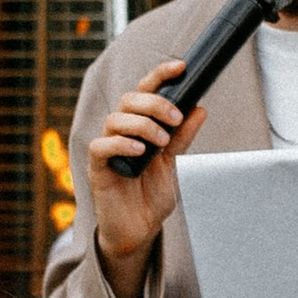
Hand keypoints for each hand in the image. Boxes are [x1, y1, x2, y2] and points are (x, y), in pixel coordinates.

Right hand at [87, 59, 207, 297]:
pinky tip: (140, 151)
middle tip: (175, 119)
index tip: (181, 67)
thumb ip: (182, 137)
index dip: (160, 75)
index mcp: (139, 126)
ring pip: (115, 118)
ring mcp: (107, 148)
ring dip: (143, 124)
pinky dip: (122, 143)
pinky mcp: (97, 167)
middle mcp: (120, 132)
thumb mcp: (173, 163)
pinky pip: (102, 145)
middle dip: (155, 103)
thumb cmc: (149, 196)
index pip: (145, 91)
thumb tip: (199, 108)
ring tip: (161, 142)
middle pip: (130, 99)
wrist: (139, 230)